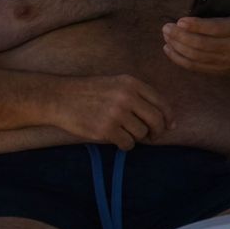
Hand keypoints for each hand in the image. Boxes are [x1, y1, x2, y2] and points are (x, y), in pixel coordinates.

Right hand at [53, 75, 171, 150]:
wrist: (60, 98)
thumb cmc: (89, 92)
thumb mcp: (116, 84)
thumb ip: (138, 96)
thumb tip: (166, 119)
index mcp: (131, 83)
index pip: (161, 102)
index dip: (168, 117)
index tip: (169, 126)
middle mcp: (126, 97)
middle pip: (156, 120)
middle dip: (158, 131)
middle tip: (153, 136)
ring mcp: (116, 113)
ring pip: (142, 133)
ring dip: (138, 138)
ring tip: (126, 134)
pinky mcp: (106, 130)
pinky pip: (128, 143)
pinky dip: (125, 145)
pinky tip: (118, 140)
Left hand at [162, 0, 229, 76]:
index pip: (216, 28)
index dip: (197, 26)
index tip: (180, 21)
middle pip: (203, 44)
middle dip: (181, 36)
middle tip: (166, 27)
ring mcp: (227, 62)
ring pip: (197, 57)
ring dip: (178, 47)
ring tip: (166, 36)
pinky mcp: (220, 71)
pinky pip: (196, 67)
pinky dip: (179, 59)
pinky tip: (169, 49)